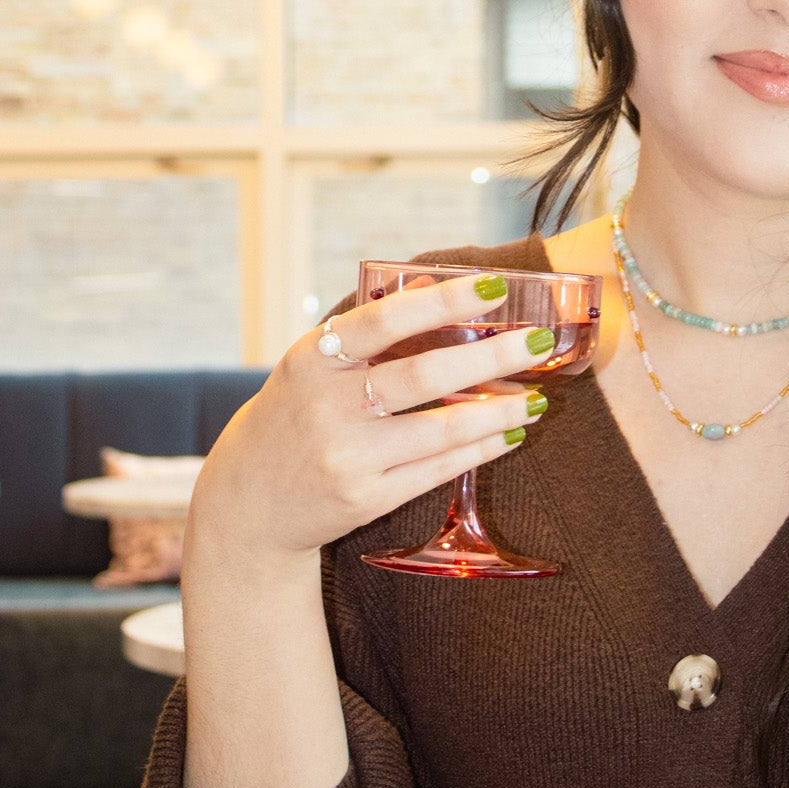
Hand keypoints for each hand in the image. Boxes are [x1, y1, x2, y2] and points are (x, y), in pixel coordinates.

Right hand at [188, 272, 555, 561]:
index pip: (385, 320)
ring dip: (498, 412)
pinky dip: (479, 450)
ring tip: (537, 400)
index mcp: (313, 359)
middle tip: (540, 342)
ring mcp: (346, 456)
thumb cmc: (293, 416)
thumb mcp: (311, 365)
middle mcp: (326, 406)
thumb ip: (367, 329)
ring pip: (439, 430)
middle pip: (423, 376)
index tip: (495, 287)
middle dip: (491, 359)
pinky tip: (509, 435)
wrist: (248, 502)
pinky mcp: (364, 498)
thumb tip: (434, 284)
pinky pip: (436, 470)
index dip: (444, 301)